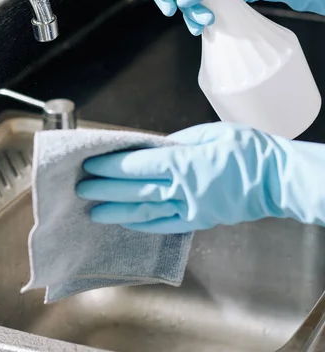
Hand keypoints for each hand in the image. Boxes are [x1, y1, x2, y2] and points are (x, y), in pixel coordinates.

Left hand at [76, 122, 324, 233]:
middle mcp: (183, 190)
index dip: (111, 167)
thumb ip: (178, 142)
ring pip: (145, 212)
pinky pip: (165, 225)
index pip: (137, 166)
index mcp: (185, 163)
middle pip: (135, 190)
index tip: (92, 165)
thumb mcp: (210, 133)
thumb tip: (152, 148)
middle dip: (105, 189)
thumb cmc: (247, 151)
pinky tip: (126, 223)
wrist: (275, 179)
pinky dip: (143, 225)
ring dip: (117, 211)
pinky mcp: (199, 220)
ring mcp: (191, 209)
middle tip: (82, 188)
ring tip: (93, 211)